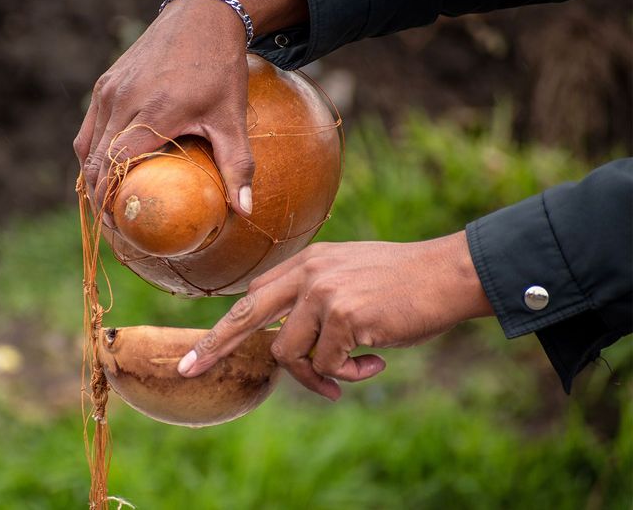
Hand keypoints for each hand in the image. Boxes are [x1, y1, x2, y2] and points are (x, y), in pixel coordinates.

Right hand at [73, 0, 252, 215]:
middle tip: (113, 223)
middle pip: (96, 160)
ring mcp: (110, 90)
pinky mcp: (106, 83)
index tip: (119, 224)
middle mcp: (123, 100)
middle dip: (97, 196)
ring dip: (92, 175)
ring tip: (107, 201)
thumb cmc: (219, 68)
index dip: (109, 198)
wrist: (202, 15)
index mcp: (152, 112)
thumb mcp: (232, 117)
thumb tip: (246, 210)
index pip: (115, 165)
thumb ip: (237, 164)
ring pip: (87, 144)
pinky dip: (94, 151)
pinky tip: (107, 169)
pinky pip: (90, 126)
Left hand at [176, 232, 493, 400]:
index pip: (253, 294)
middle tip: (187, 369)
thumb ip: (315, 298)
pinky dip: (350, 374)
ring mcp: (323, 292)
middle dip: (213, 346)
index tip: (198, 347)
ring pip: (289, 353)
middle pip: (244, 315)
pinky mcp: (343, 315)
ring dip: (318, 374)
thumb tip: (290, 344)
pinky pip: (327, 364)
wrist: (448, 273)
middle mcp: (307, 273)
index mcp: (306, 262)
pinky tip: (377, 360)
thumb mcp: (350, 278)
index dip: (226, 323)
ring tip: (354, 370)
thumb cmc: (404, 283)